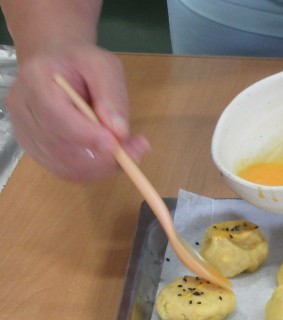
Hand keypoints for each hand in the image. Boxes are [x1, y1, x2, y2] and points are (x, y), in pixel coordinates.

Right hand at [7, 43, 148, 181]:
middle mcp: (23, 110)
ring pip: (65, 166)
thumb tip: (119, 132)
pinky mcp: (36, 150)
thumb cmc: (80, 63)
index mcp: (35, 81)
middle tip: (136, 153)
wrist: (56, 65)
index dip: (86, 136)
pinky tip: (110, 158)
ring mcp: (26, 133)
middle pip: (60, 148)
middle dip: (102, 158)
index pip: (55, 116)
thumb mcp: (103, 65)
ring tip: (128, 152)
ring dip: (101, 167)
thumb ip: (112, 95)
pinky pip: (66, 171)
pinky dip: (93, 171)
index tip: (116, 145)